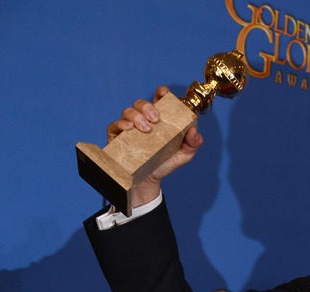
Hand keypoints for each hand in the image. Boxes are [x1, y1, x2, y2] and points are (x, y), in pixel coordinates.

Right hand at [106, 85, 202, 208]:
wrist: (149, 181)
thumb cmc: (165, 163)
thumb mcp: (184, 155)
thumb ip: (193, 143)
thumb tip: (195, 131)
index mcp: (159, 120)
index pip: (159, 100)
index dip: (161, 93)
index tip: (164, 93)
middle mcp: (143, 120)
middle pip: (141, 103)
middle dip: (148, 106)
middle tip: (156, 119)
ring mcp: (128, 127)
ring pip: (128, 111)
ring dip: (137, 117)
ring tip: (146, 129)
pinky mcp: (116, 136)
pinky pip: (115, 125)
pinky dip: (122, 124)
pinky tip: (129, 129)